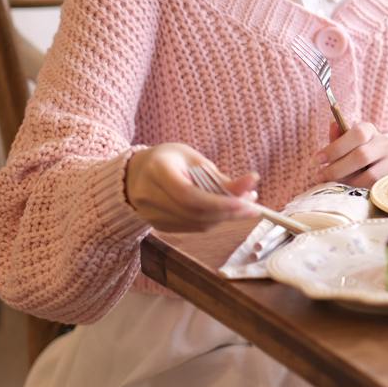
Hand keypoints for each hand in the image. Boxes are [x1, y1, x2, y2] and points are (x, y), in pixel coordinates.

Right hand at [124, 143, 259, 230]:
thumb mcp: (192, 158)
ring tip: (244, 204)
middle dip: (229, 211)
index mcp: (157, 170)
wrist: (134, 175)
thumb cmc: (168, 160)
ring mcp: (152, 215)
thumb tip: (251, 184)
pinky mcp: (159, 227)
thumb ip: (218, 176)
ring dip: (225, 217)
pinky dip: (213, 220)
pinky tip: (224, 210)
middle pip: (196, 212)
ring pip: (197, 224)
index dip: (219, 201)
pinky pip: (192, 227)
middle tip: (254, 205)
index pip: (189, 194)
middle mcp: (150, 196)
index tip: (247, 200)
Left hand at [320, 123, 387, 187]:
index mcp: (369, 130)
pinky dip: (359, 189)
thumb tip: (333, 122)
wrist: (381, 168)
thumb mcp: (346, 145)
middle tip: (320, 176)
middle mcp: (385, 143)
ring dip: (348, 182)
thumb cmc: (357, 154)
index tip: (317, 160)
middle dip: (337, 169)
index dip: (336, 148)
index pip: (357, 134)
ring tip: (335, 184)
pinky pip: (375, 188)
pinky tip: (348, 189)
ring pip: (370, 175)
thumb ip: (338, 137)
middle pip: (362, 155)